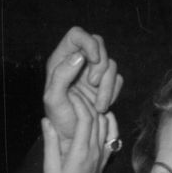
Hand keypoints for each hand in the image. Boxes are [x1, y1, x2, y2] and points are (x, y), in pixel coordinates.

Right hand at [41, 88, 117, 172]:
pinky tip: (101, 115)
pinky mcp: (106, 156)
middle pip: (97, 117)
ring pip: (107, 123)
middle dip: (86, 101)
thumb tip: (46, 120)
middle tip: (75, 92)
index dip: (78, 102)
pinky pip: (113, 134)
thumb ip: (50, 143)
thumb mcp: (50, 168)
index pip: (85, 118)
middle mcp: (95, 150)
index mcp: (81, 151)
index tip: (69, 93)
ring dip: (97, 109)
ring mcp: (103, 153)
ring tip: (84, 101)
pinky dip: (109, 121)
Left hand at [43, 26, 123, 146]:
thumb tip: (79, 57)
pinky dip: (113, 92)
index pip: (77, 35)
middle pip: (99, 44)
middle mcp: (78, 62)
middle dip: (100, 65)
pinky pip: (118, 79)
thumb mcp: (53, 99)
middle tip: (93, 84)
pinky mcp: (105, 85)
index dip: (88, 42)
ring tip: (98, 105)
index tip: (93, 59)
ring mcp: (92, 72)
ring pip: (111, 64)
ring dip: (107, 85)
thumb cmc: (59, 119)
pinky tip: (102, 106)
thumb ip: (61, 75)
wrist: (73, 137)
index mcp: (61, 59)